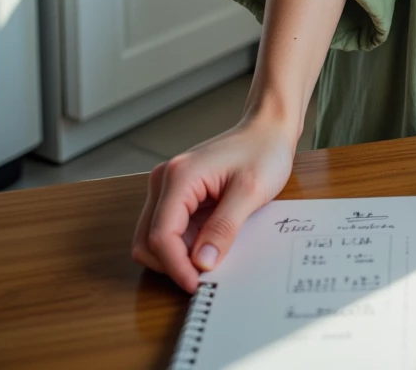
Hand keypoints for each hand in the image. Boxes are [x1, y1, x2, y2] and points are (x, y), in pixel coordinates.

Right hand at [130, 112, 295, 292]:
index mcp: (179, 176)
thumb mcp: (250, 192)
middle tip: (205, 275)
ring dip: (176, 256)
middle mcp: (165, 180)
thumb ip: (224, 228)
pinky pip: (169, 231)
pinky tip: (209, 244)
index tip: (199, 285)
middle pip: (147, 241)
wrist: (268, 129)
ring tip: (211, 256)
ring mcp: (168, 188)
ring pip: (154, 239)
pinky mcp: (176, 195)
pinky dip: (183, 246)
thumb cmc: (263, 151)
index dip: (176, 267)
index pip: (161, 235)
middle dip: (172, 264)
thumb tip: (201, 264)